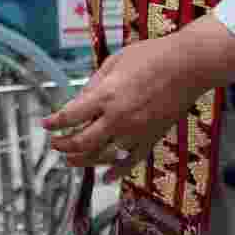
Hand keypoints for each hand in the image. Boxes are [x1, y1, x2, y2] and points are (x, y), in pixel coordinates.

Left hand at [42, 34, 207, 182]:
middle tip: (55, 144)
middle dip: (64, 145)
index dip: (54, 122)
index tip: (45, 124)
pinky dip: (117, 172)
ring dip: (84, 161)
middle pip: (82, 142)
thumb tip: (80, 100)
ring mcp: (136, 131)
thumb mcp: (114, 62)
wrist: (188, 65)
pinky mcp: (152, 137)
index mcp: (106, 96)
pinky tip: (106, 178)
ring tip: (71, 161)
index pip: (71, 116)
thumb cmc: (151, 56)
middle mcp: (118, 118)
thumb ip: (95, 84)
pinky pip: (131, 161)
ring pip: (103, 156)